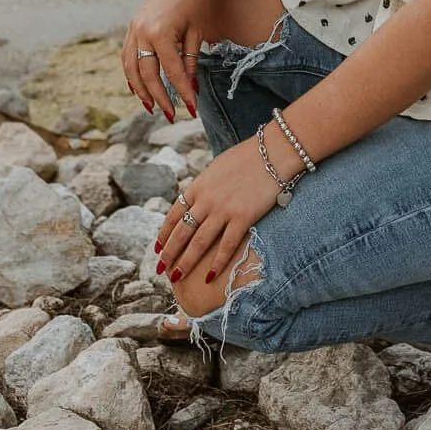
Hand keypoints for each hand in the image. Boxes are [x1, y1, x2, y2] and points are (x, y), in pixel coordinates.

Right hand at [122, 0, 209, 121]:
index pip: (172, 71)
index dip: (182, 92)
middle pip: (147, 74)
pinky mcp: (131, 28)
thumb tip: (189, 87)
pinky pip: (127, 56)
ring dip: (140, 90)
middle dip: (159, 97)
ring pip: (131, 68)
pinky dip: (131, 74)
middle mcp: (143, 32)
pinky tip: (137, 88)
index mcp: (162, 32)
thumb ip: (191, 60)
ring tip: (151, 107)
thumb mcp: (198, 32)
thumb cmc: (195, 2)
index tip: (191, 109)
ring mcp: (133, 30)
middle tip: (170, 115)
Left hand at [154, 136, 278, 285]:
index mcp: (198, 186)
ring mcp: (223, 210)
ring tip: (176, 277)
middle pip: (182, 231)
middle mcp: (206, 200)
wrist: (272, 152)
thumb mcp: (217, 168)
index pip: (174, 214)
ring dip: (185, 262)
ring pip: (198, 242)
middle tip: (161, 269)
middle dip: (169, 252)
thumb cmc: (248, 157)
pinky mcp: (243, 218)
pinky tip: (209, 276)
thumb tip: (199, 197)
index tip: (158, 248)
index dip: (164, 233)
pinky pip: (226, 245)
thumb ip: (206, 185)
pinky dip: (216, 263)